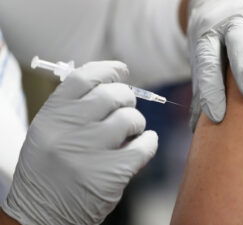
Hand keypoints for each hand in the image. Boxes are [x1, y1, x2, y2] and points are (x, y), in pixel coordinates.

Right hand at [1, 62, 157, 224]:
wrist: (41, 216)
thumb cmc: (49, 170)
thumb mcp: (49, 133)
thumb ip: (75, 108)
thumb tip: (113, 82)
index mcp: (51, 116)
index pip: (84, 77)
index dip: (108, 69)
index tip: (122, 71)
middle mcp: (69, 130)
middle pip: (113, 94)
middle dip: (127, 98)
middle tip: (127, 107)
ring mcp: (91, 152)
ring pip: (131, 118)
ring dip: (137, 122)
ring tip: (130, 132)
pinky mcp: (112, 173)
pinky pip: (145, 145)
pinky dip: (149, 142)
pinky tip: (143, 144)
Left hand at [188, 0, 242, 126]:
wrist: (216, 2)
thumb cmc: (213, 43)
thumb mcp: (202, 60)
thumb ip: (202, 89)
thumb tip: (196, 129)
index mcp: (208, 39)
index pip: (208, 65)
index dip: (211, 89)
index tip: (217, 116)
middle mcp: (230, 25)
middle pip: (237, 45)